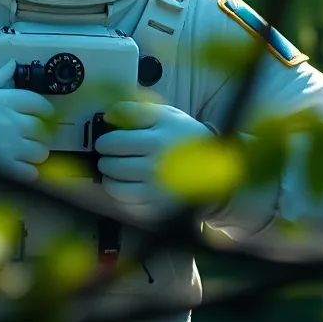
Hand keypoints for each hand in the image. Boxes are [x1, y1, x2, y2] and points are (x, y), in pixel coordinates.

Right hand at [0, 61, 54, 190]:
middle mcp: (13, 123)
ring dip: (37, 152)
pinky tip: (22, 168)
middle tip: (34, 136)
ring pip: (41, 152)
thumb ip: (0, 75)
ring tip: (28, 152)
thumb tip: (14, 63)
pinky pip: (31, 172)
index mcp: (8, 101)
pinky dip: (30, 172)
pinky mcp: (4, 168)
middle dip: (41, 133)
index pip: (40, 104)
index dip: (47, 110)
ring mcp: (10, 147)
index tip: (46, 115)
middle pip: (43, 130)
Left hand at [95, 101, 214, 221]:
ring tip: (116, 172)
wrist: (218, 170)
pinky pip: (127, 205)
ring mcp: (156, 193)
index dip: (104, 141)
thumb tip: (108, 115)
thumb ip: (136, 111)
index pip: (113, 143)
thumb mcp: (167, 115)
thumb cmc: (186, 138)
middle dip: (106, 160)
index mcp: (157, 141)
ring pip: (115, 188)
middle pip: (111, 166)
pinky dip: (122, 196)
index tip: (107, 141)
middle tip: (111, 156)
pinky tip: (129, 186)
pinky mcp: (159, 210)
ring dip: (110, 179)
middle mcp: (155, 169)